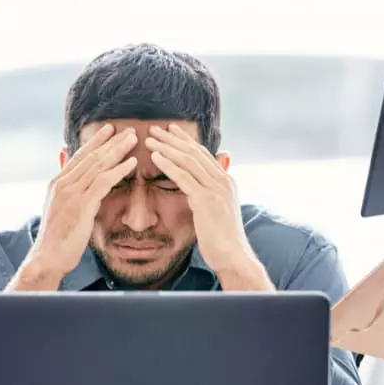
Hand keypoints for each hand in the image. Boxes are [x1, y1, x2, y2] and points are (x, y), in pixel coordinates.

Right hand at [28, 124, 138, 278]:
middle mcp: (63, 184)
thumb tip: (67, 172)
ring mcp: (71, 193)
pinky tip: (132, 163)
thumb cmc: (57, 237)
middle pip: (91, 156)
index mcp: (57, 183)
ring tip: (134, 139)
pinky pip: (103, 182)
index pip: (79, 156)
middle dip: (111, 141)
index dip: (96, 141)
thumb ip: (66, 190)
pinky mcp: (82, 205)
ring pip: (98, 165)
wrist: (47, 257)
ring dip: (118, 150)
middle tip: (129, 130)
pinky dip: (119, 170)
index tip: (109, 129)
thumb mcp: (59, 209)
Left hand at [145, 124, 256, 275]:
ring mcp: (216, 189)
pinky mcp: (206, 200)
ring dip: (167, 148)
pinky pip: (184, 177)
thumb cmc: (223, 239)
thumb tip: (204, 189)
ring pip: (188, 161)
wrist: (233, 256)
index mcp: (226, 181)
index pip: (204, 154)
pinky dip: (168, 165)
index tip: (170, 131)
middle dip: (173, 139)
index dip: (186, 141)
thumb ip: (213, 194)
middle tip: (155, 128)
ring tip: (150, 139)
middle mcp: (223, 180)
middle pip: (195, 153)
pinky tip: (155, 157)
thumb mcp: (219, 211)